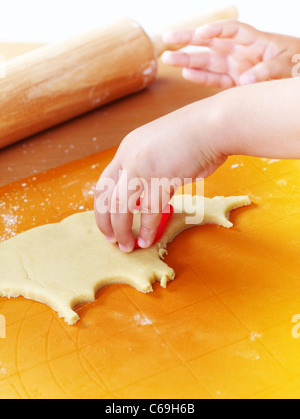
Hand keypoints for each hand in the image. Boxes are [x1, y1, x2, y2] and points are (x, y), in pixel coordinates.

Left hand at [94, 100, 226, 251]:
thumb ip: (148, 170)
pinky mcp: (162, 178)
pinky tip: (147, 240)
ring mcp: (143, 167)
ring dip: (123, 230)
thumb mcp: (159, 148)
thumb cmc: (193, 137)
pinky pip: (150, 212)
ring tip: (127, 246)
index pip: (104, 182)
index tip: (107, 222)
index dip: (103, 206)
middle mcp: (129, 157)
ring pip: (122, 207)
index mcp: (127, 149)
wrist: (213, 125)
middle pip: (106, 196)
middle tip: (111, 239)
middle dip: (106, 222)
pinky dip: (147, 229)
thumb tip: (145, 197)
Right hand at [162, 20, 299, 87]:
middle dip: (189, 40)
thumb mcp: (286, 65)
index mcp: (255, 40)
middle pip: (211, 43)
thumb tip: (245, 80)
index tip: (201, 33)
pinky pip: (214, 81)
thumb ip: (267, 71)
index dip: (215, 30)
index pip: (230, 30)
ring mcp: (235, 68)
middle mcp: (241, 52)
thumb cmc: (296, 66)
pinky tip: (186, 74)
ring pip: (207, 62)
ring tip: (167, 58)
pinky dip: (201, 78)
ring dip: (187, 61)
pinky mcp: (234, 83)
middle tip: (167, 38)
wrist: (297, 82)